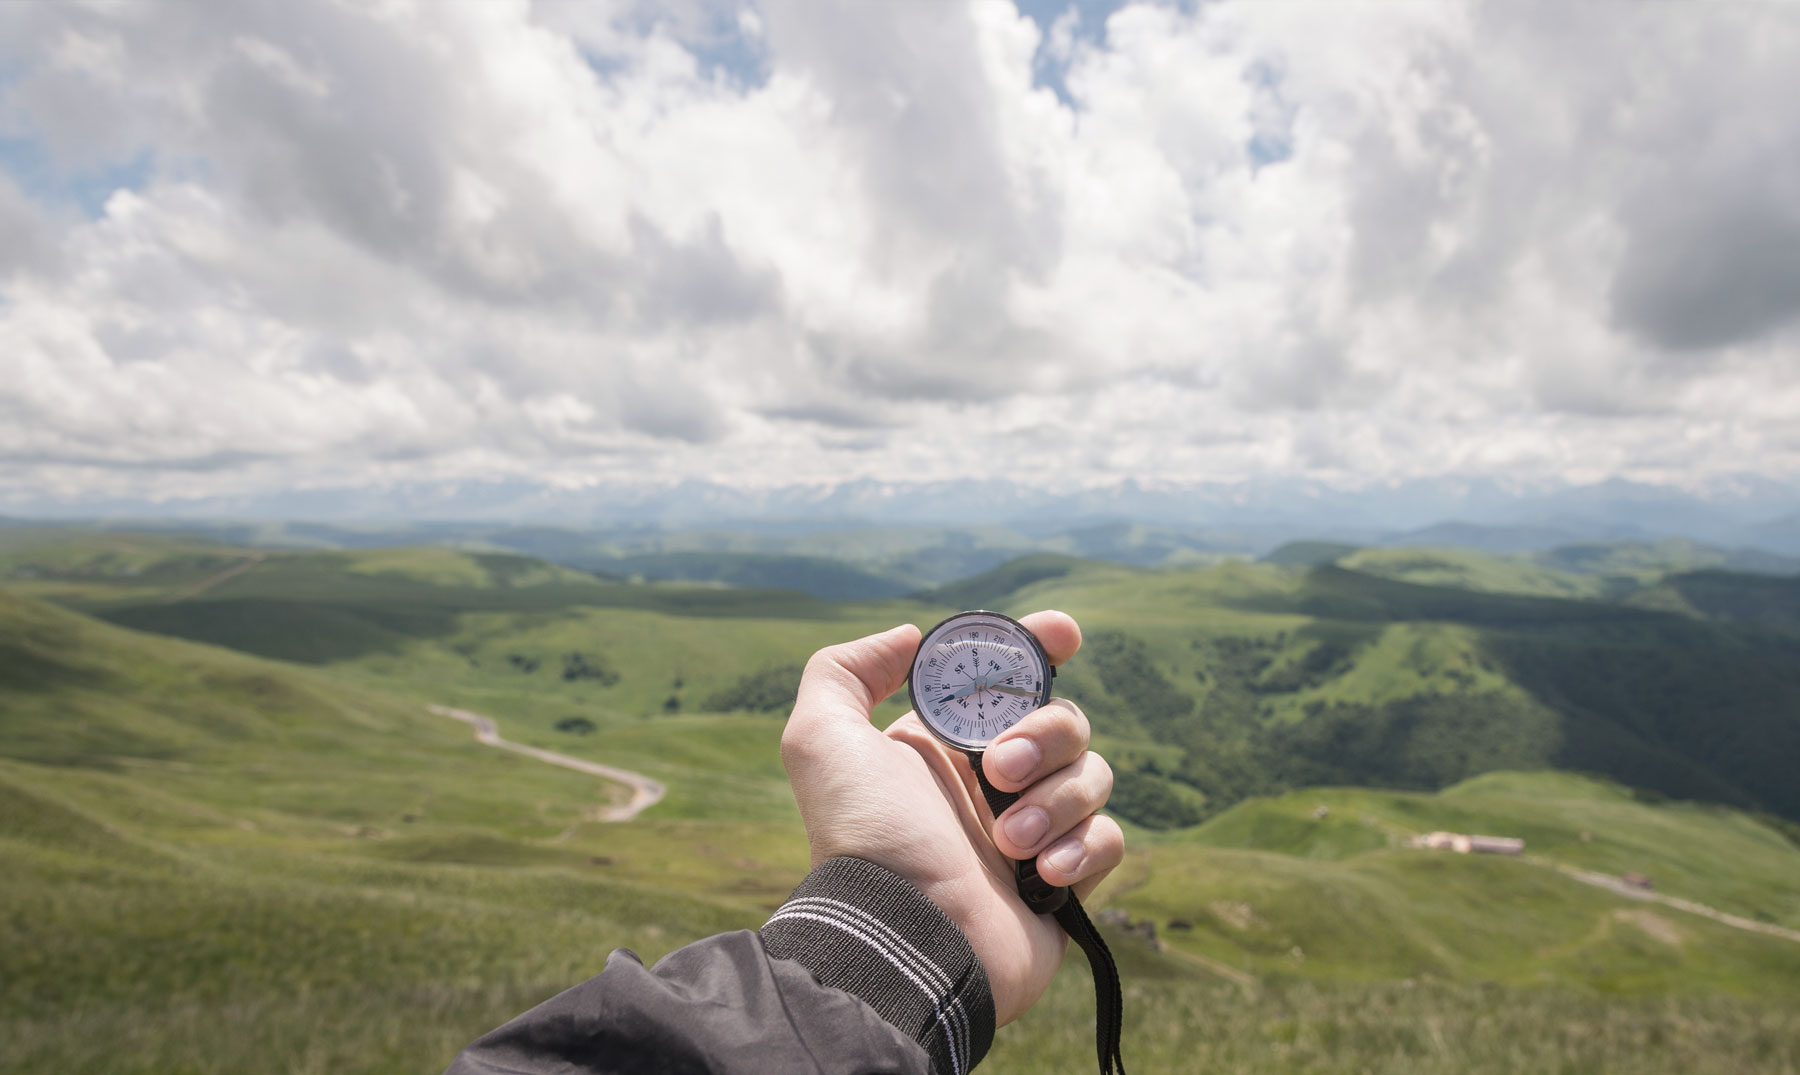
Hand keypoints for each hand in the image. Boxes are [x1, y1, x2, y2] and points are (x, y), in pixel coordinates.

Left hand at [781, 611, 1123, 1025]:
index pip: (1010, 679)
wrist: (903, 937)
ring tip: (1008, 842)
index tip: (1062, 633)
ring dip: (1056, 800)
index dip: (1041, 647)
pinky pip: (1109, 839)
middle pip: (1064, 721)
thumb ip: (846, 671)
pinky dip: (1082, 849)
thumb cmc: (864, 836)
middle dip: (1043, 735)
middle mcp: (992, 783)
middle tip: (998, 772)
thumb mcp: (821, 739)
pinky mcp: (1065, 883)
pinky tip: (1040, 874)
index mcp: (947, 745)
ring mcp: (1034, 833)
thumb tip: (909, 639)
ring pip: (1092, 776)